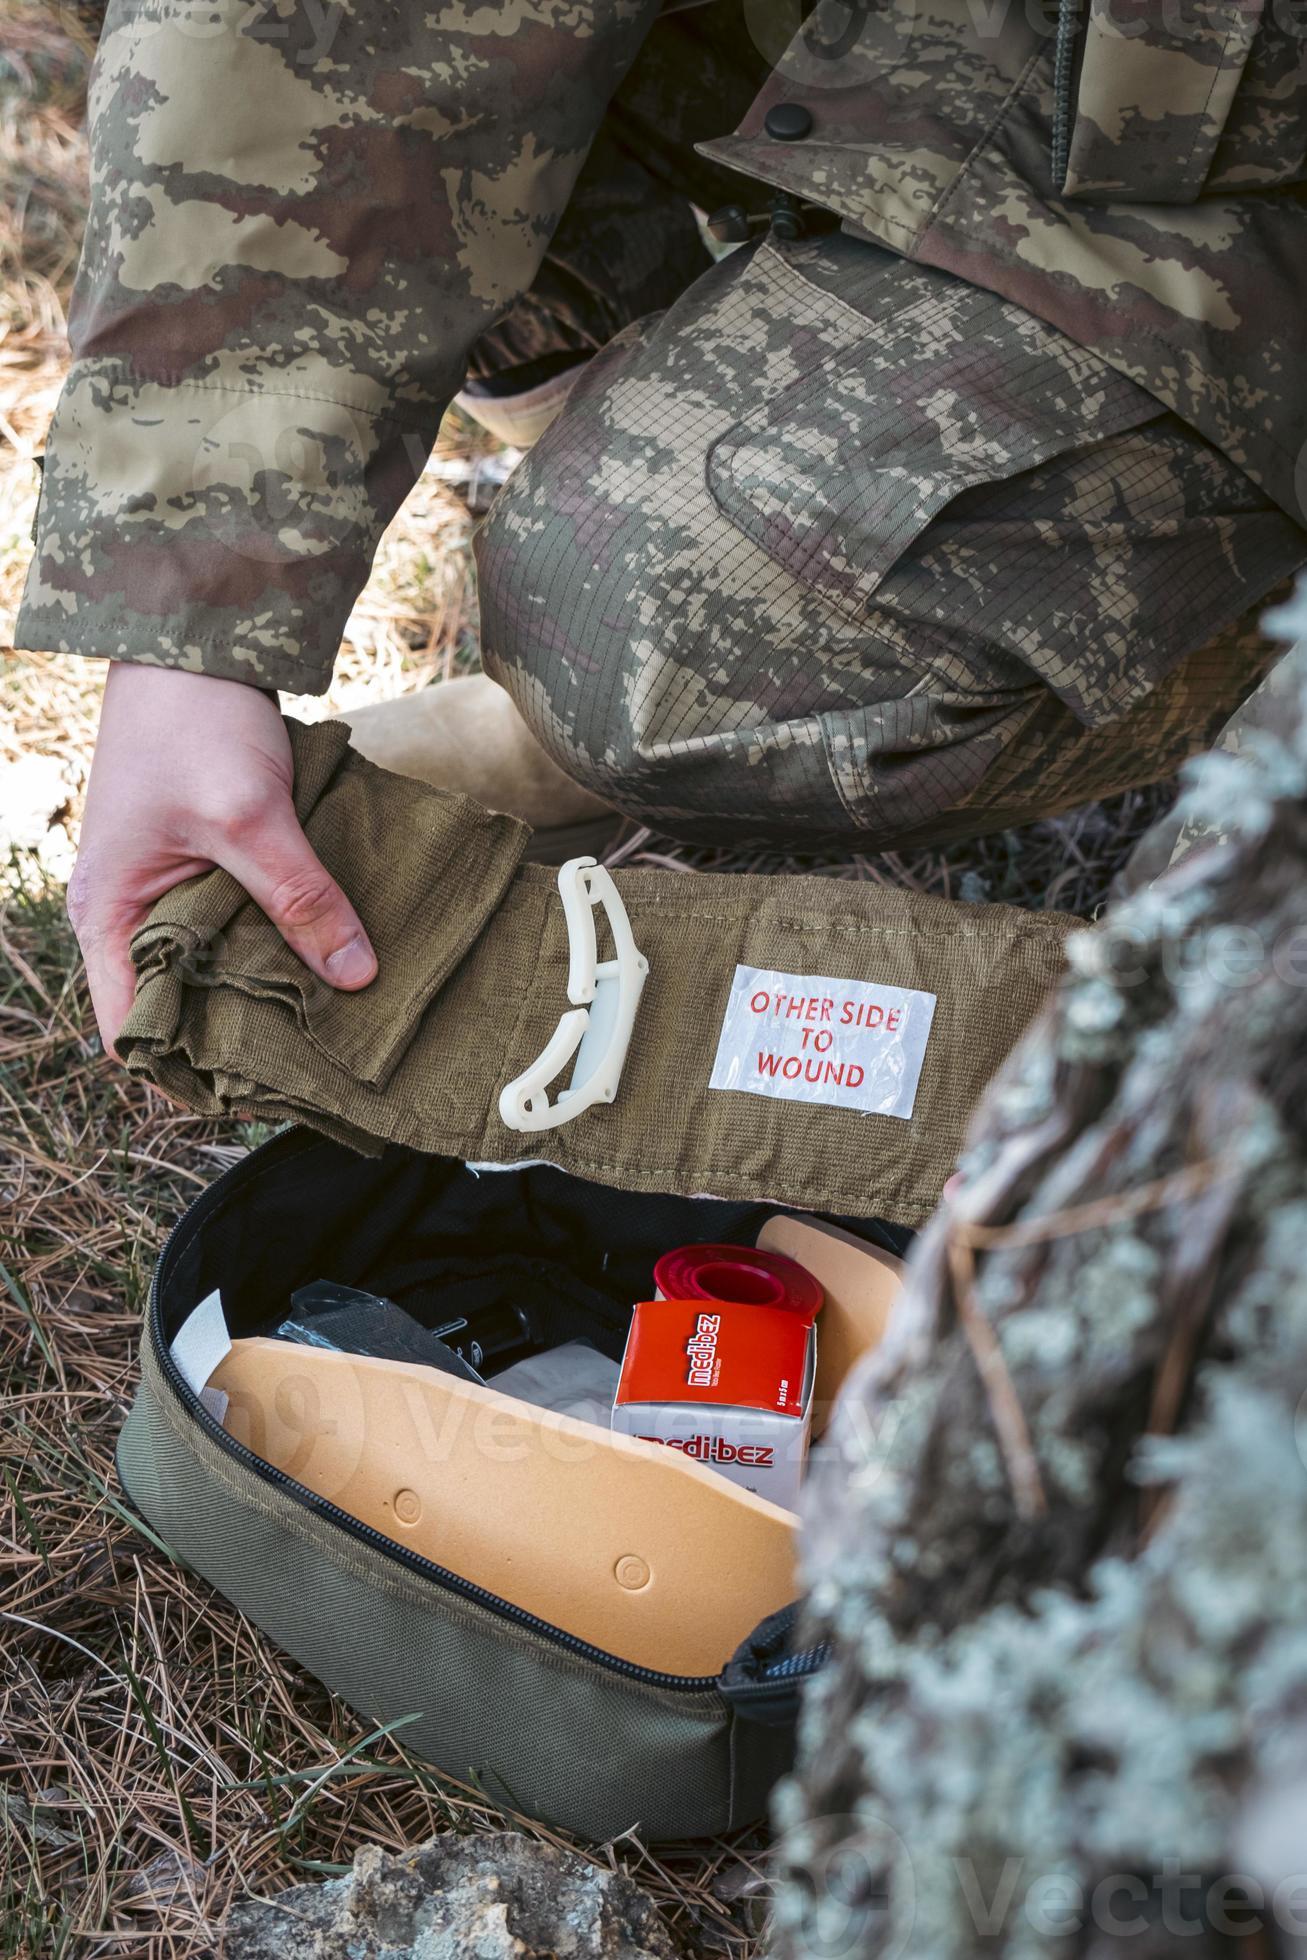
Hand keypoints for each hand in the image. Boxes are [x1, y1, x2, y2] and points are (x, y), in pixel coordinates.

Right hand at [70, 664, 376, 1055]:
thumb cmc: (192, 725)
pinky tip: (333, 958)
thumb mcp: (250, 818)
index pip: (135, 1031)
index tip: (262, 1090)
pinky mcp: (207, 864)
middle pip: (183, 1005)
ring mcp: (168, 889)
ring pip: (219, 964)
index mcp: (109, 917)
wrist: (192, 639)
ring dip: (269, 986)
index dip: (190, 1070)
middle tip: (319, 1064)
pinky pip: (241, 923)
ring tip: (336, 1023)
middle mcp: (130, 914)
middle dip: (244, 1035)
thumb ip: (300, 899)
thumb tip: (356, 977)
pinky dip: (279, 940)